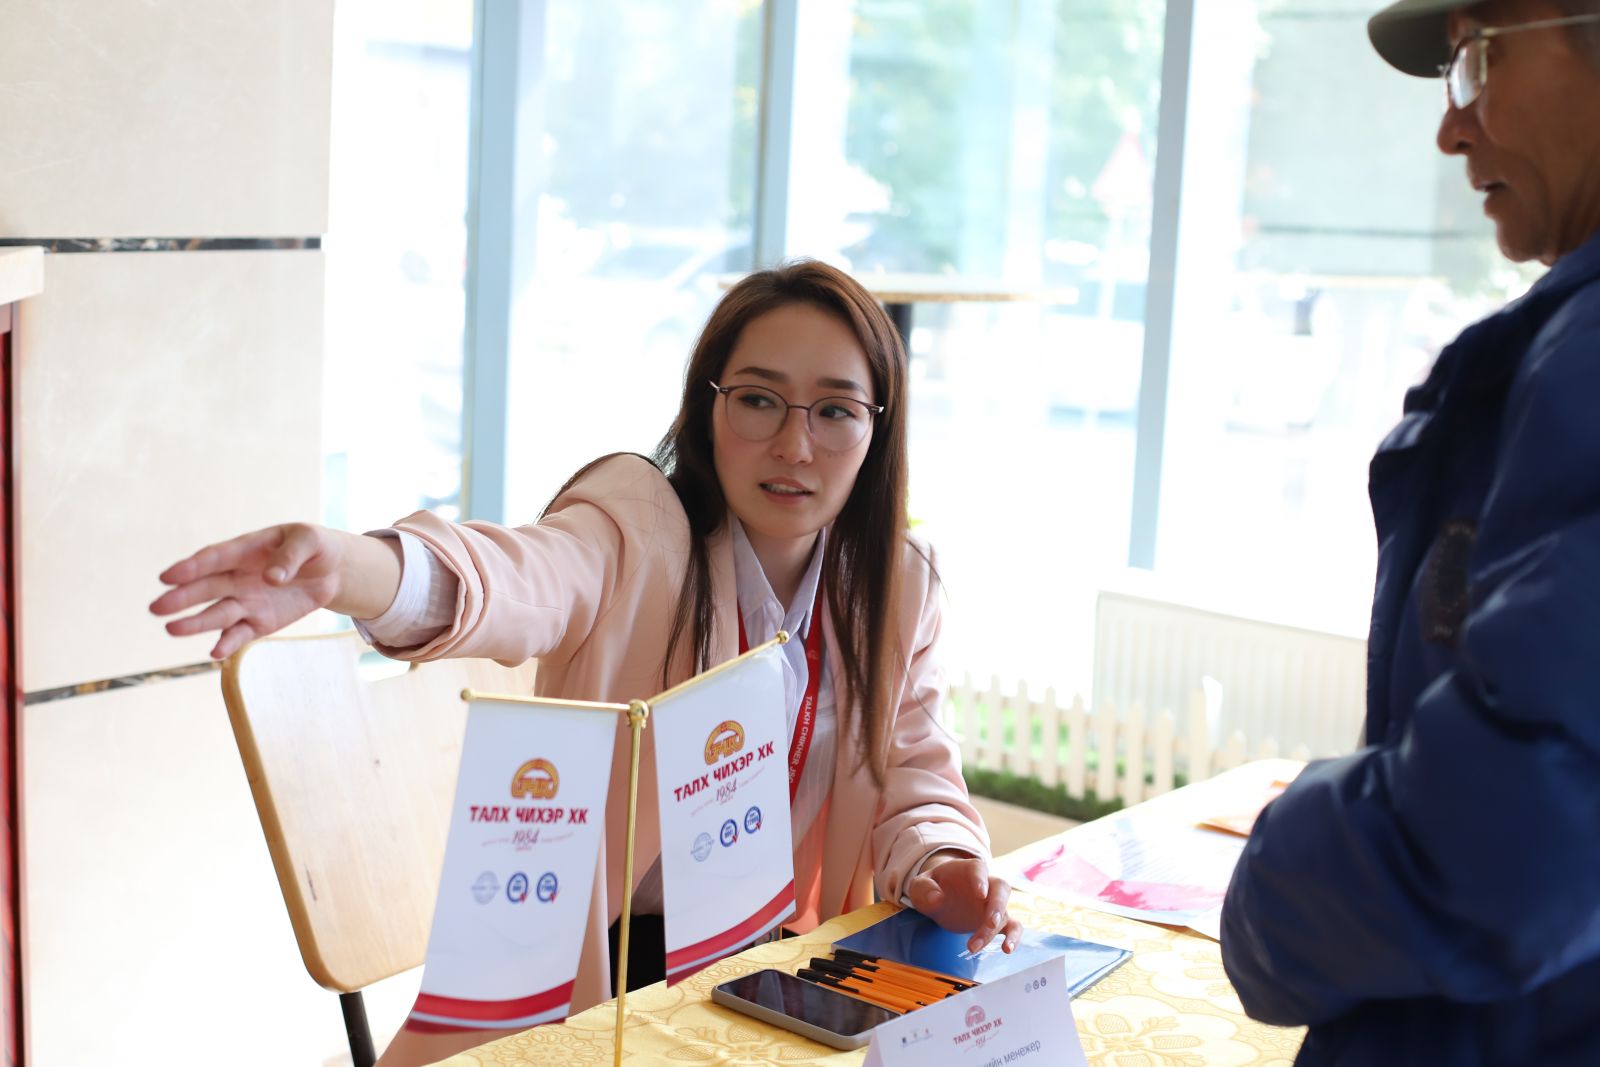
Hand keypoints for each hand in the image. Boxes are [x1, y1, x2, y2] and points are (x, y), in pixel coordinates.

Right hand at [150, 523, 350, 659]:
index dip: (190, 567)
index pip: (213, 559)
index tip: (167, 577)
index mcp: (244, 550)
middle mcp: (237, 577)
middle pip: (206, 588)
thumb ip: (290, 556)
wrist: (332, 571)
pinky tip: (216, 653)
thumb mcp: (309, 541)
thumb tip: (271, 578)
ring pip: (217, 613)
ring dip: (196, 623)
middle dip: (182, 597)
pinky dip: (228, 643)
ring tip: (172, 630)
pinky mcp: (259, 622)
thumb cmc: (315, 547)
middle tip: (156, 608)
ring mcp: (246, 601)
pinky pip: (240, 634)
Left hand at [904, 852, 1021, 953]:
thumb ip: (924, 889)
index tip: (980, 893)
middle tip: (991, 923)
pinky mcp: (996, 921)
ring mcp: (992, 903)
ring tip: (995, 946)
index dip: (981, 880)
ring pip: (1004, 912)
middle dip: (997, 906)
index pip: (979, 869)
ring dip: (998, 929)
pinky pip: (1012, 926)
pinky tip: (1007, 949)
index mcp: (968, 870)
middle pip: (1000, 888)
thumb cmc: (931, 888)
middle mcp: (986, 885)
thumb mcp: (920, 886)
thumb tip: (937, 898)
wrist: (939, 897)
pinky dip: (1013, 937)